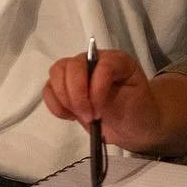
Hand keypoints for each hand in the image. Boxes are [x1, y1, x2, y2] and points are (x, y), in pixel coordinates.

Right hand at [44, 49, 168, 153]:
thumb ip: (114, 95)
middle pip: (71, 65)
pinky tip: (70, 116)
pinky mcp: (66, 89)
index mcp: (114, 60)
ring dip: (64, 98)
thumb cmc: (137, 111)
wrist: (133, 126)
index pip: (99, 64)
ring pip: (56, 72)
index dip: (96, 88)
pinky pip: (49, 90)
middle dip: (76, 95)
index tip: (100, 112)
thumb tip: (90, 96)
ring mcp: (77, 73)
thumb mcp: (137, 102)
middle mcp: (93, 61)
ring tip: (80, 116)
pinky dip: (55, 104)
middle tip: (89, 117)